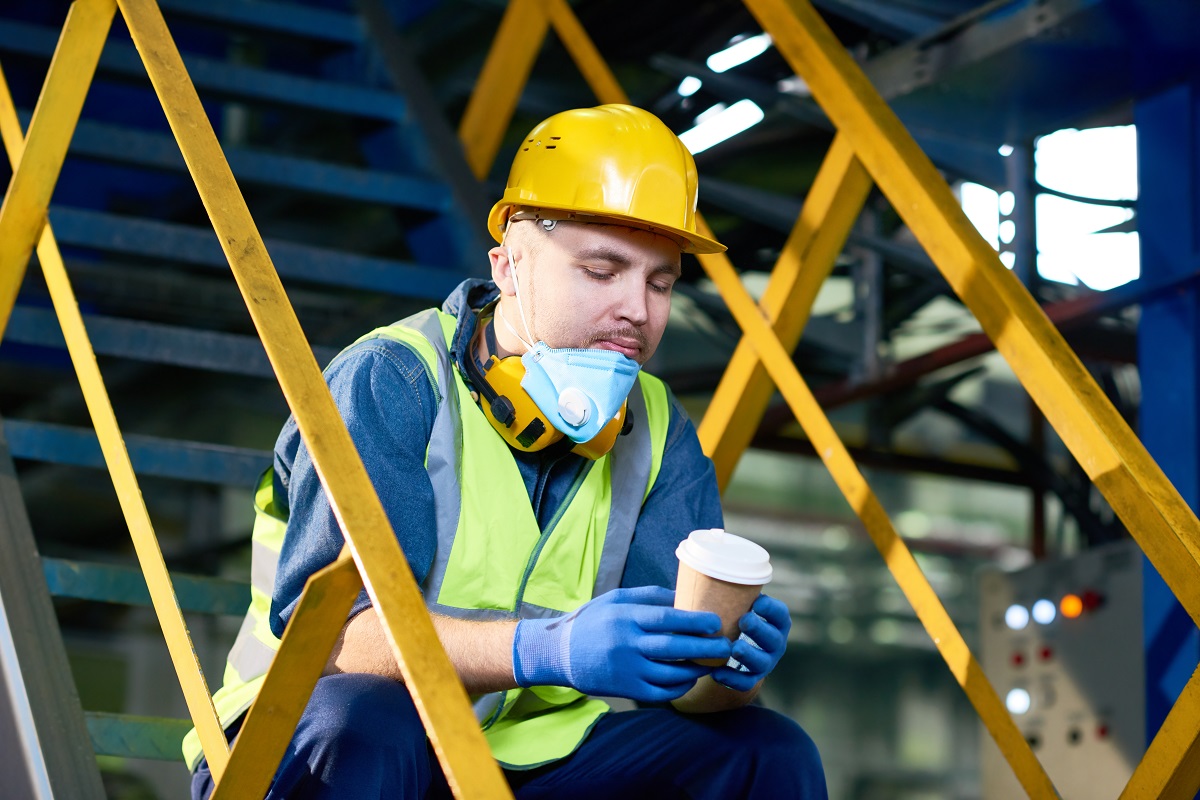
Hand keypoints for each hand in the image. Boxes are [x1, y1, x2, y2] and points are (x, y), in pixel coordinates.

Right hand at [513, 586, 732, 702]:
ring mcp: (626, 668)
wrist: (559, 652)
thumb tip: (685, 596)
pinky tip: (690, 680)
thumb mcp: (616, 599)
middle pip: (673, 648)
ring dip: (696, 670)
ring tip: (713, 663)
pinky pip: (659, 692)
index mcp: (626, 617)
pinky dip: (679, 688)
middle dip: (704, 647)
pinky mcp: (625, 688)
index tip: (716, 621)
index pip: (666, 618)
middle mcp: (626, 643)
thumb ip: (650, 596)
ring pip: (670, 674)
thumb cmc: (593, 620)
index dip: (694, 621)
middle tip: (726, 646)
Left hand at [710, 593, 790, 692]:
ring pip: (761, 662)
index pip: (780, 615)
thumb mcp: (735, 604)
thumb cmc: (733, 617)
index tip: (758, 601)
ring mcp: (765, 663)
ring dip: (748, 654)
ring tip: (733, 647)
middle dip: (760, 629)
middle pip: (773, 638)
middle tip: (744, 620)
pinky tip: (715, 673)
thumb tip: (693, 568)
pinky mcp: (750, 679)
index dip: (772, 609)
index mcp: (774, 622)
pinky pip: (744, 683)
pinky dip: (731, 679)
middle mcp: (774, 642)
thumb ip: (724, 592)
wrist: (734, 651)